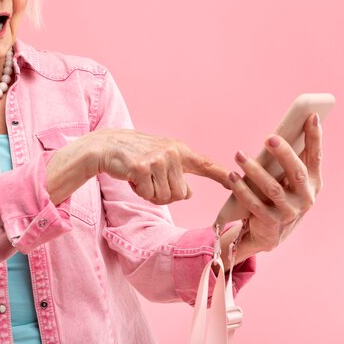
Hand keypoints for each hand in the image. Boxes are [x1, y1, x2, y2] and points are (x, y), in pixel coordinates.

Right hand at [91, 129, 231, 204]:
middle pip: (181, 194)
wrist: (106, 146)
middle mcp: (172, 152)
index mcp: (179, 150)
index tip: (237, 180)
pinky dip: (139, 191)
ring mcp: (158, 159)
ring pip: (165, 197)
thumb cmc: (134, 155)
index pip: (205, 164)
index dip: (221, 174)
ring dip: (151, 193)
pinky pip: (149, 194)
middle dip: (165, 194)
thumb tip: (189, 193)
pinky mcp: (143, 168)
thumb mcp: (160, 159)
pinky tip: (131, 177)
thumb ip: (177, 174)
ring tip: (140, 176)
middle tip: (149, 180)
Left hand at [228, 113, 322, 251]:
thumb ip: (288, 159)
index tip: (312, 116)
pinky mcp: (271, 222)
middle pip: (297, 173)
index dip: (315, 137)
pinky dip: (242, 189)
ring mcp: (289, 212)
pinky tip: (232, 176)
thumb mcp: (288, 179)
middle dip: (284, 154)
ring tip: (239, 155)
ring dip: (254, 170)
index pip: (315, 156)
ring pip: (272, 188)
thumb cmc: (280, 195)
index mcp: (313, 182)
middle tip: (269, 138)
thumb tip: (281, 130)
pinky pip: (254, 204)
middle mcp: (306, 197)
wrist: (270, 232)